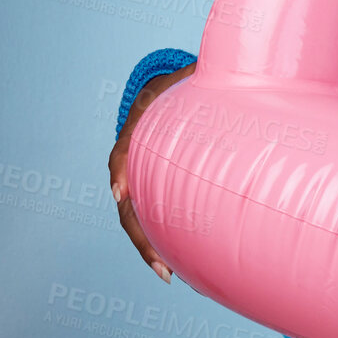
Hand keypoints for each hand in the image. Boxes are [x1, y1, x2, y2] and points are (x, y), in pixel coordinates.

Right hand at [107, 61, 196, 283]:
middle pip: (126, 204)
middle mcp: (130, 163)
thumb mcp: (187, 76)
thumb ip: (200, 71)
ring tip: (168, 275)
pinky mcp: (149, 193)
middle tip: (160, 263)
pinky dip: (159, 242)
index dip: (120, 172)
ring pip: (135, 220)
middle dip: (139, 234)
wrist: (164, 96)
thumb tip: (217, 62)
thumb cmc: (180, 87)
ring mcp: (137, 182)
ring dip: (148, 248)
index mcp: (134, 134)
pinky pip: (149, 220)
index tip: (122, 193)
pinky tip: (176, 265)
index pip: (120, 155)